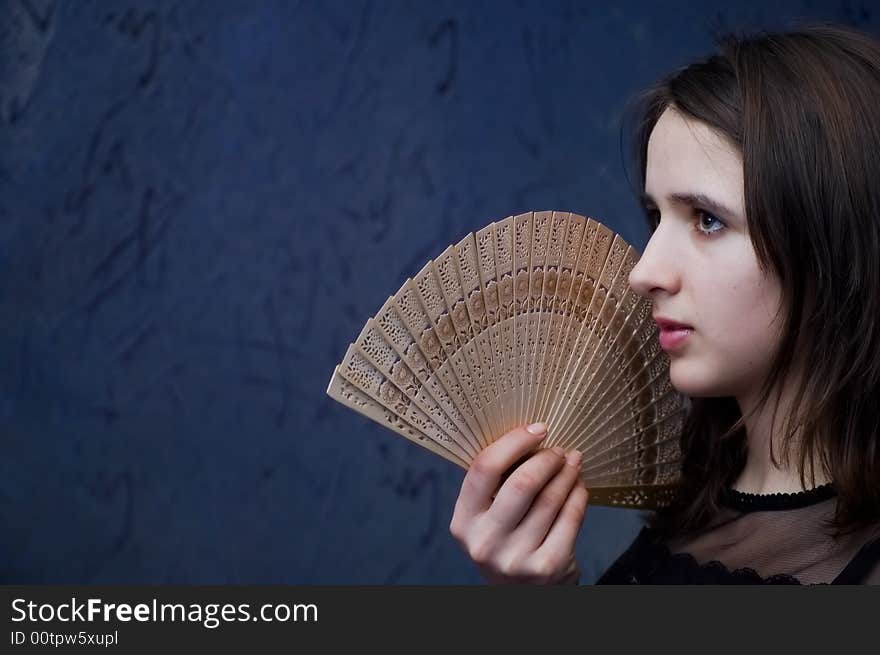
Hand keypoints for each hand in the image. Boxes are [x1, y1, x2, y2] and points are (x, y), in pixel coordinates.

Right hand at [449, 423, 588, 583]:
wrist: (520, 593)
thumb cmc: (504, 541)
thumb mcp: (486, 517)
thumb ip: (497, 483)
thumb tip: (532, 435)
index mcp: (463, 522)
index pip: (484, 469)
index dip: (514, 442)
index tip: (537, 429)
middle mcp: (485, 543)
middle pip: (522, 483)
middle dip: (547, 458)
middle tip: (558, 449)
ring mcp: (516, 559)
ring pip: (551, 499)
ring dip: (567, 473)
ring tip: (572, 462)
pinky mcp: (547, 567)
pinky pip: (571, 518)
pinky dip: (579, 495)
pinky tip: (579, 485)